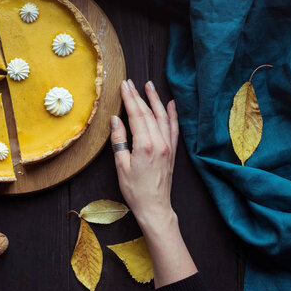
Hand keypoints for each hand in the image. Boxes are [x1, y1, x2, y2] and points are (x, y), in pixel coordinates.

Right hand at [111, 80, 196, 286]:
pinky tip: (171, 104)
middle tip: (131, 82)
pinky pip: (174, 128)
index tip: (124, 85)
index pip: (136, 115)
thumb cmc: (135, 190)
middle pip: (149, 113)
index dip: (129, 99)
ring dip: (156, 100)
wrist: (155, 207)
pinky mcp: (172, 151)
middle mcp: (160, 142)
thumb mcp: (121, 166)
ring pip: (163, 117)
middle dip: (139, 96)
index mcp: (145, 145)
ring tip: (149, 85)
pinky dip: (172, 114)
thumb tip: (116, 120)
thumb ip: (119, 140)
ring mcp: (168, 146)